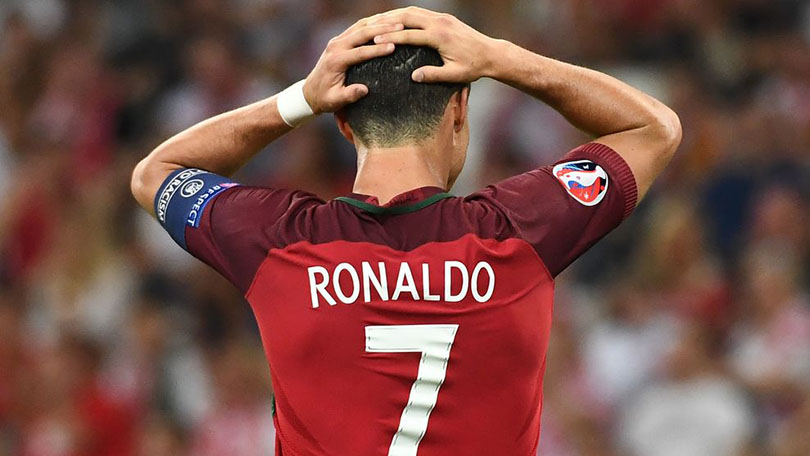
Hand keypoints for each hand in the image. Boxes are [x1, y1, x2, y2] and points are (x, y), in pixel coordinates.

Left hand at [303, 18, 403, 113]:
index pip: (360, 52)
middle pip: (362, 33)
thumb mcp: (335, 101)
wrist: (310, 92)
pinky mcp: (340, 40)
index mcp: (336, 60)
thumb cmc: (325, 98)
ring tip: (397, 23)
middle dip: (382, 29)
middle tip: (400, 27)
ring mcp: (337, 41)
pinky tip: (385, 23)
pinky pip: (357, 27)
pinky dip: (372, 24)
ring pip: (360, 26)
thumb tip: (364, 90)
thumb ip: (349, 95)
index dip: (377, 49)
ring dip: (379, 23)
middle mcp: (336, 46)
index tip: (393, 47)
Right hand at [371, 7, 498, 83]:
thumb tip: (414, 77)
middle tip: (369, 26)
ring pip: (413, 11)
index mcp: (440, 37)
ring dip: (394, 15)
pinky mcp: (445, 18)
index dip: (390, 37)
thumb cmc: (474, 68)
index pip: (409, 35)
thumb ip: (434, 75)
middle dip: (387, 21)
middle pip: (407, 16)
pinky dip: (405, 15)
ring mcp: (443, 18)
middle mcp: (440, 23)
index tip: (374, 40)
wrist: (492, 54)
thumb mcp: (455, 75)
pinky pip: (420, 13)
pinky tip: (395, 21)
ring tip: (377, 21)